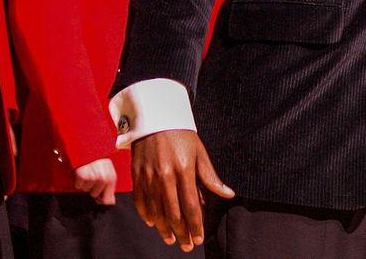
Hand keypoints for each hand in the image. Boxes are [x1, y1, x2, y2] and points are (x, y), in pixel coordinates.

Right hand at [74, 158, 117, 205]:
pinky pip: (78, 186)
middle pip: (94, 195)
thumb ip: (110, 187)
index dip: (102, 201)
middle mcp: (103, 179)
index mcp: (111, 178)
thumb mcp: (109, 172)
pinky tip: (82, 172)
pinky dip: (78, 181)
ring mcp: (92, 178)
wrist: (89, 147)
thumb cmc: (99, 160)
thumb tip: (110, 203)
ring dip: (86, 183)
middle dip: (93, 187)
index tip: (99, 199)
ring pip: (86, 190)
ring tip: (88, 172)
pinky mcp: (82, 176)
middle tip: (93, 176)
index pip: (108, 200)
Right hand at [131, 130, 234, 252]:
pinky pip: (141, 201)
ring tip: (172, 240)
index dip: (196, 225)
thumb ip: (211, 178)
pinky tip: (154, 224)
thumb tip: (228, 194)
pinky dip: (147, 215)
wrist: (156, 118)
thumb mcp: (200, 153)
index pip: (191, 206)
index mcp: (184, 171)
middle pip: (173, 213)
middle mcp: (165, 176)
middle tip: (187, 245)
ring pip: (156, 211)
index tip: (199, 238)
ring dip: (164, 229)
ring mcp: (149, 177)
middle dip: (182, 232)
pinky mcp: (137, 176)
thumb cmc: (183, 136)